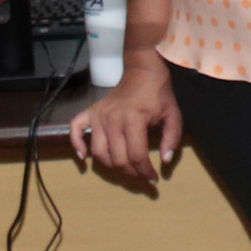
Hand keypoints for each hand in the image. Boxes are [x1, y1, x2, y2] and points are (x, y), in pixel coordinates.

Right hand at [69, 56, 182, 185]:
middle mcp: (113, 119)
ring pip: (99, 151)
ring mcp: (99, 116)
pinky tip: (83, 156)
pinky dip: (76, 144)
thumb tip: (164, 161)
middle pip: (118, 158)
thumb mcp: (174, 114)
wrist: (143, 72)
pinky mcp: (91, 112)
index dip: (145, 171)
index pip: (136, 156)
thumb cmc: (159, 94)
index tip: (153, 178)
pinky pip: (76, 129)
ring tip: (124, 167)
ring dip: (111, 165)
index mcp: (134, 120)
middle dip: (131, 172)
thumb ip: (172, 138)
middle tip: (141, 174)